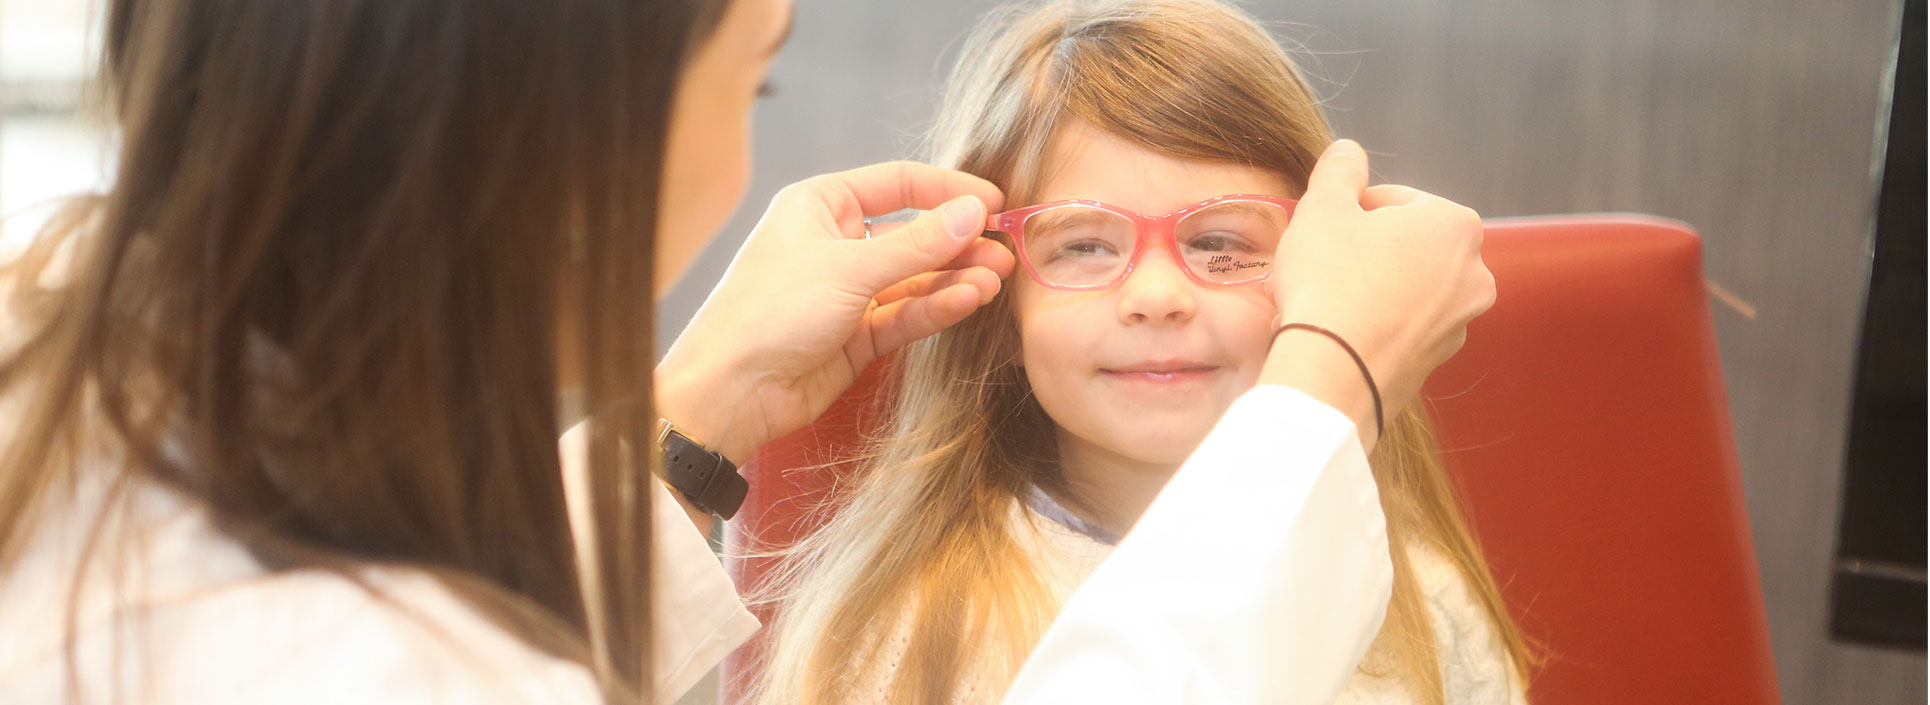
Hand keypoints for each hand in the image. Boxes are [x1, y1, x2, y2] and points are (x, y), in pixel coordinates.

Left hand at [657, 162, 1014, 463]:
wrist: (731, 391)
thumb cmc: (770, 312)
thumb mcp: (850, 267)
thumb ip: (918, 243)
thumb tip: (974, 211)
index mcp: (820, 205)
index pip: (897, 183)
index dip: (947, 191)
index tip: (994, 203)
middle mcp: (835, 243)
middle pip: (912, 233)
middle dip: (958, 241)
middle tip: (1003, 250)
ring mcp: (847, 291)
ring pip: (914, 277)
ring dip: (954, 277)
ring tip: (995, 278)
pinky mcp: (856, 336)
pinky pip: (905, 313)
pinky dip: (936, 307)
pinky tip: (968, 300)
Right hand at [1260, 140, 1495, 443]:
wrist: (1333, 376)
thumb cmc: (1329, 282)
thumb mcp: (1323, 206)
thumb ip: (1339, 168)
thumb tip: (1348, 150)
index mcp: (1456, 224)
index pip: (1394, 200)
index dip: (1349, 210)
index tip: (1322, 231)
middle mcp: (1474, 272)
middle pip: (1405, 244)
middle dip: (1366, 249)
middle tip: (1322, 263)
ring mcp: (1460, 321)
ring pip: (1406, 287)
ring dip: (1371, 286)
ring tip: (1327, 300)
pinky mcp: (1437, 360)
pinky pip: (1401, 327)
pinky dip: (1376, 323)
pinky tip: (1340, 331)